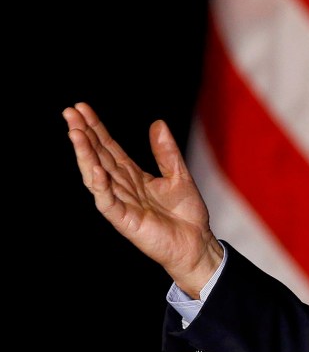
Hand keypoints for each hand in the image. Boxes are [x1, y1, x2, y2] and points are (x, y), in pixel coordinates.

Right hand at [63, 102, 223, 297]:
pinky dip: (100, 185)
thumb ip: (166, 152)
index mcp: (133, 176)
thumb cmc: (186, 214)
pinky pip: (108, 201)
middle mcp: (123, 187)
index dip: (96, 129)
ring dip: (85, 155)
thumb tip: (157, 123)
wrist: (196, 243)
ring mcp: (121, 203)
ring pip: (97, 175)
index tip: (81, 108)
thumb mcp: (179, 174)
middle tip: (69, 113)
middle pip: (98, 156)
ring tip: (74, 133)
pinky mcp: (124, 220)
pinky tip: (95, 169)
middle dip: (83, 135)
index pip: (109, 148)